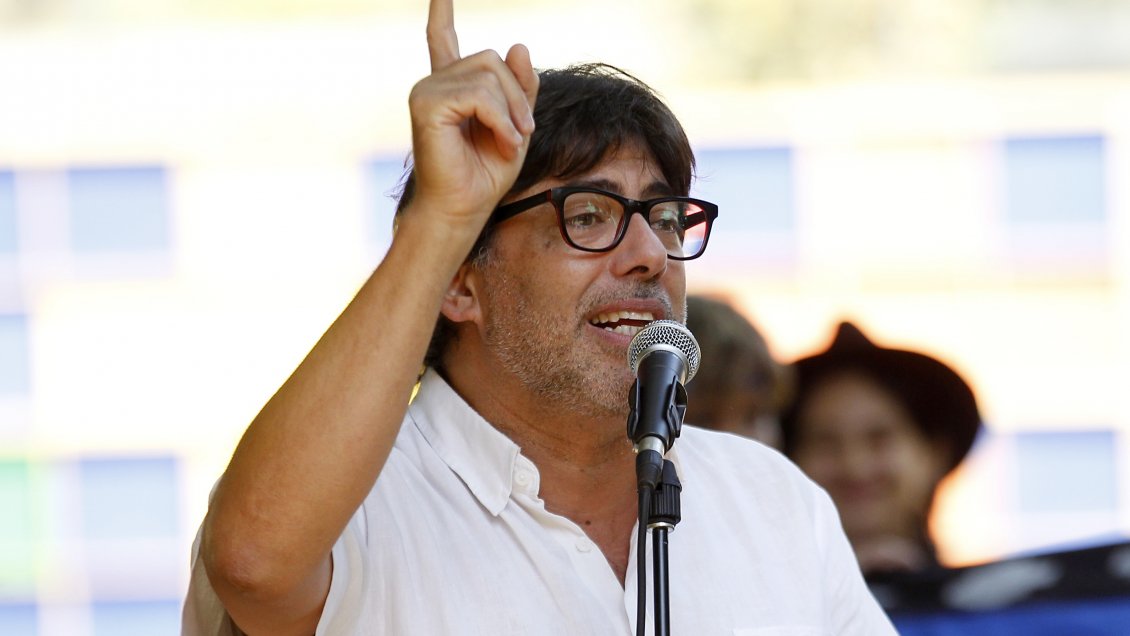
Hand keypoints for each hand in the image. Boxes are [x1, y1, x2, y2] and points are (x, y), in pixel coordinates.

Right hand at [407, 0, 539, 231]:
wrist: (464, 209)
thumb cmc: (486, 173)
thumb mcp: (516, 124)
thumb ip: (520, 87)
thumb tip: (518, 45)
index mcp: (451, 87)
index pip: (442, 39)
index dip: (441, 13)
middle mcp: (435, 83)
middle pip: (491, 59)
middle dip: (516, 95)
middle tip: (522, 132)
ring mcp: (427, 90)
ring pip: (489, 75)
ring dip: (511, 112)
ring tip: (511, 142)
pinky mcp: (426, 103)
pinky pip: (479, 95)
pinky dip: (501, 120)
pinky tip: (504, 142)